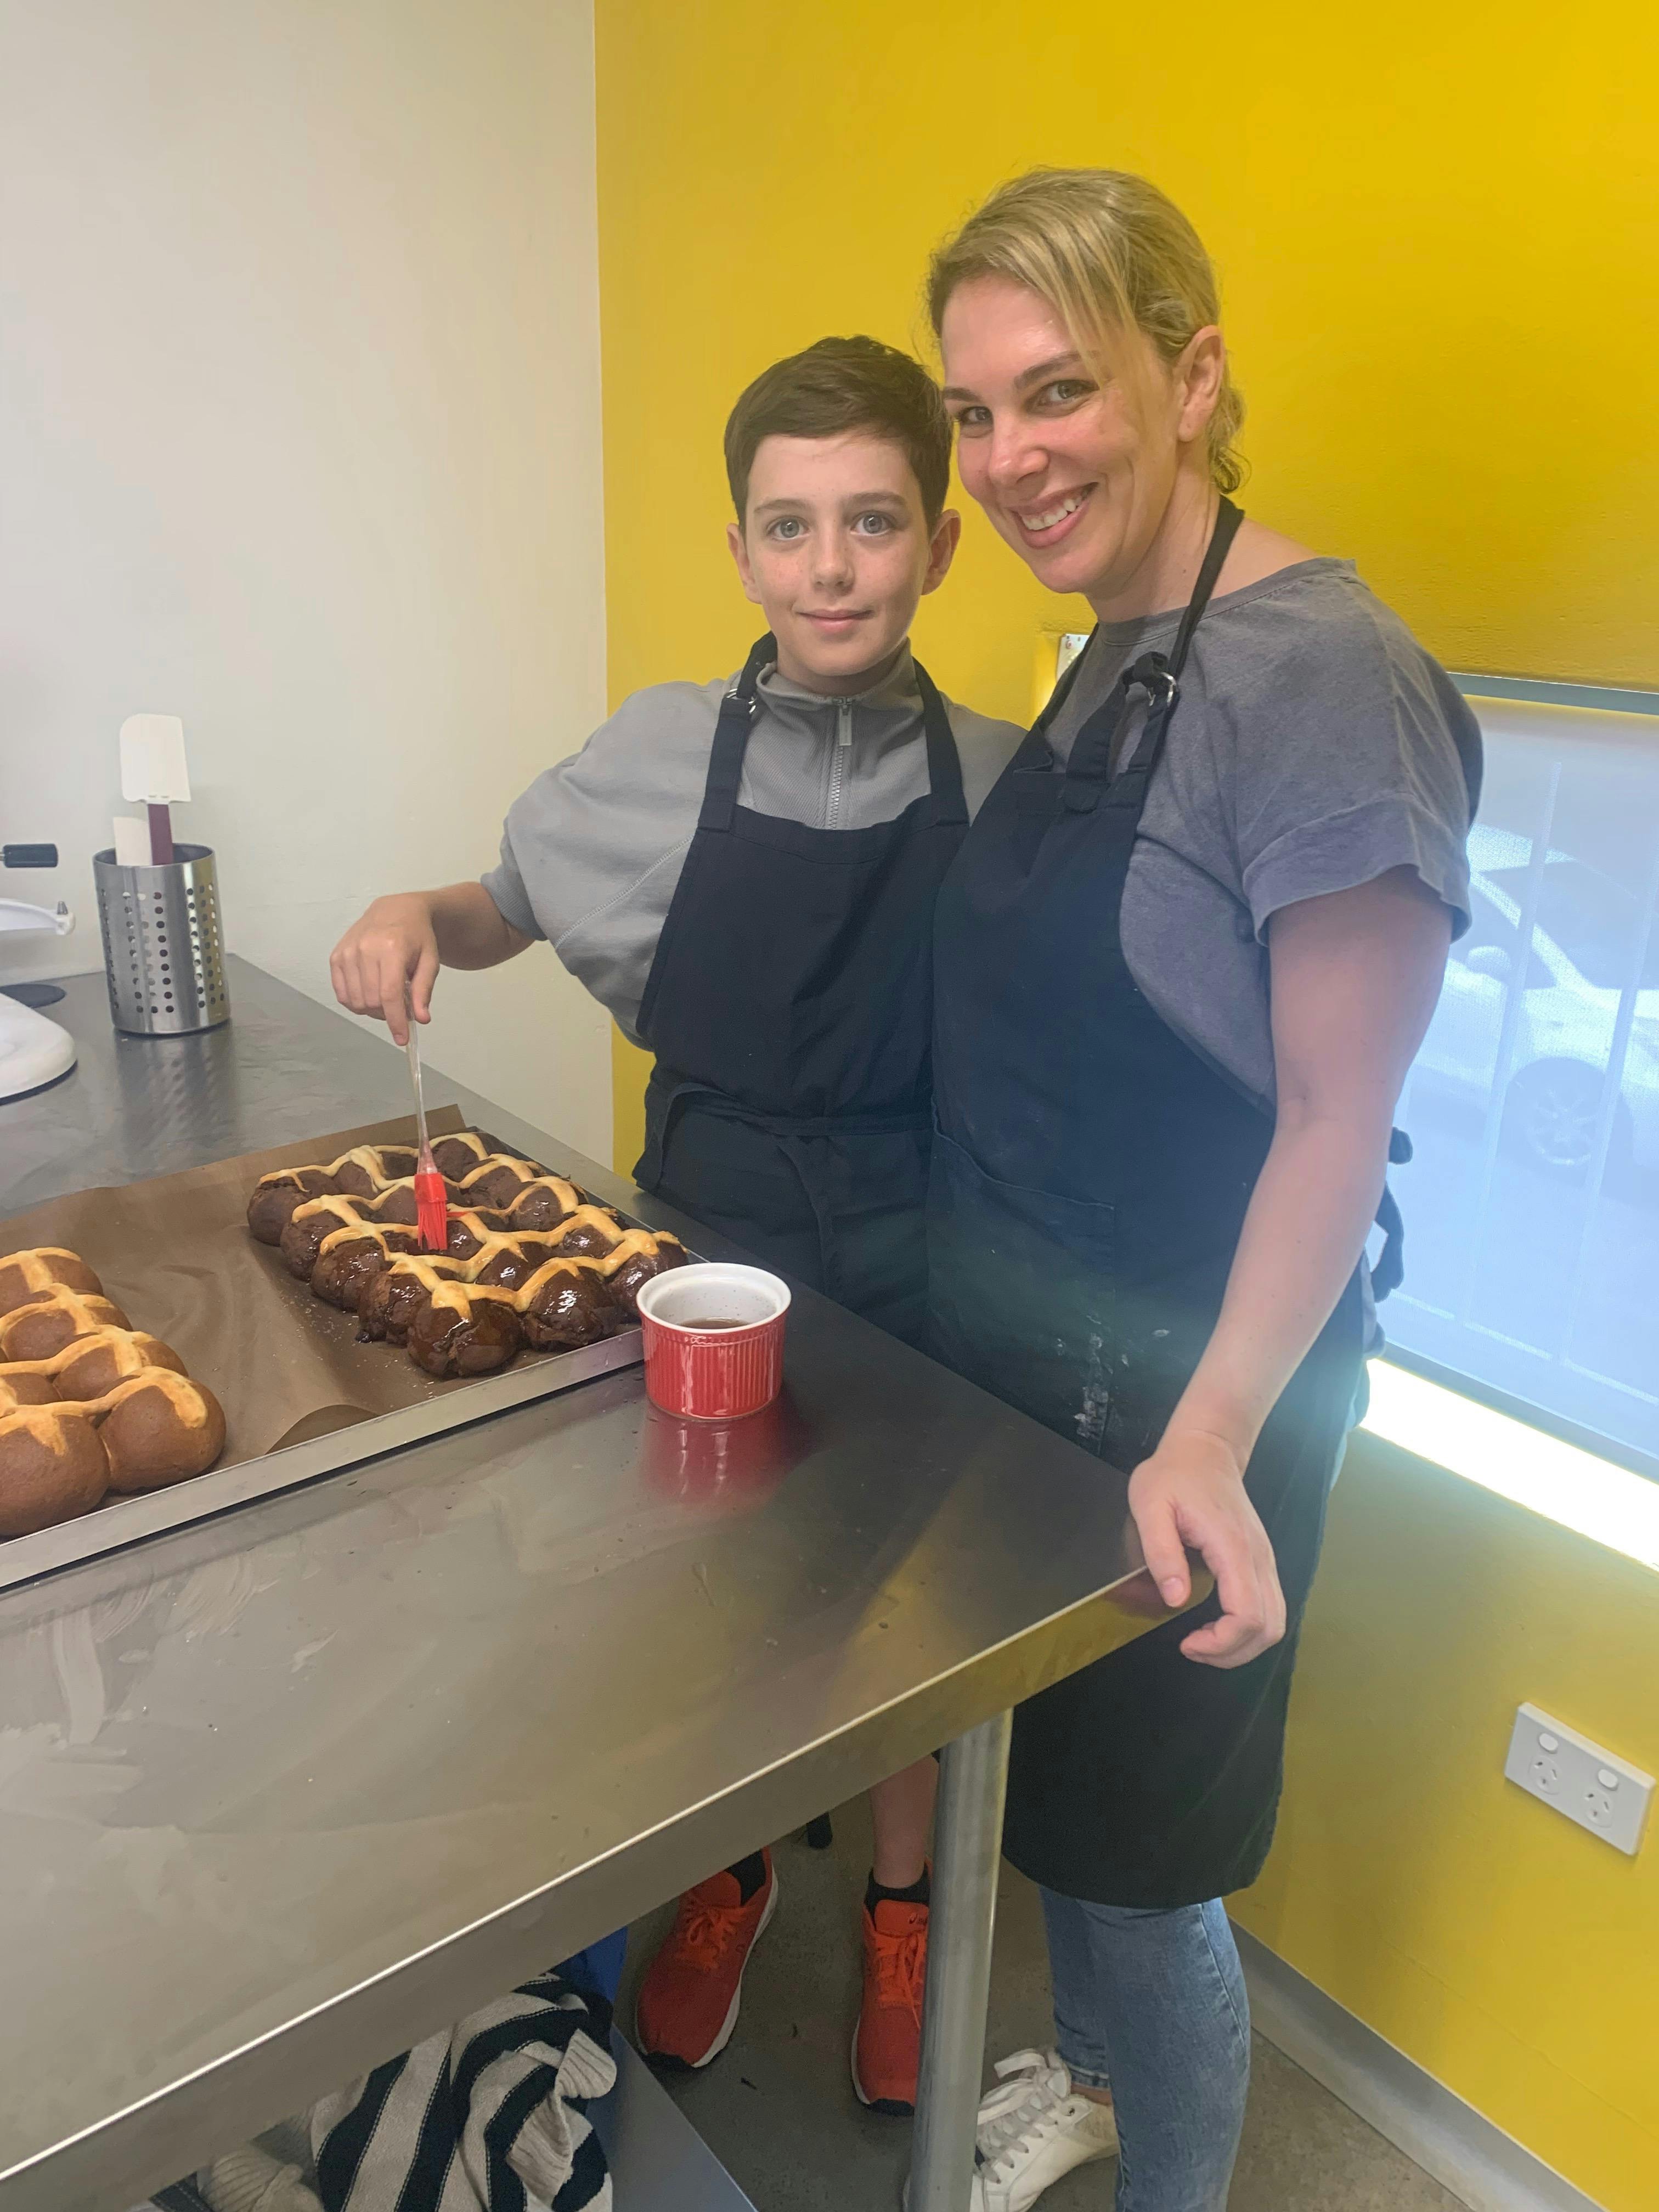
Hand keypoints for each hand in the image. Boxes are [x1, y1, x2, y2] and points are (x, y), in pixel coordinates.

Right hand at [330, 894, 438, 1044]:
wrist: (395, 910)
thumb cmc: (416, 937)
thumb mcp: (430, 961)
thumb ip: (424, 990)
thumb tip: (420, 1019)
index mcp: (391, 948)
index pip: (389, 994)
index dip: (395, 1021)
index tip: (402, 1039)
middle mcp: (364, 949)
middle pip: (372, 1001)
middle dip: (387, 1014)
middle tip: (401, 1006)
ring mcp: (346, 952)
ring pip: (355, 1001)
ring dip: (372, 1010)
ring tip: (386, 997)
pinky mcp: (336, 956)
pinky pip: (341, 994)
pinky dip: (355, 1002)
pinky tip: (369, 993)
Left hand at [1127, 1429, 1285, 1668]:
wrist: (1205, 1448)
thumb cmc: (1174, 1474)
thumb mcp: (1150, 1506)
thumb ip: (1162, 1552)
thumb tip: (1175, 1598)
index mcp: (1233, 1547)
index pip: (1247, 1616)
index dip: (1221, 1643)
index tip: (1187, 1642)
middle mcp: (1258, 1557)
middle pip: (1269, 1628)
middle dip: (1233, 1653)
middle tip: (1193, 1648)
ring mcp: (1264, 1559)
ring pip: (1275, 1621)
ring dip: (1243, 1645)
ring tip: (1205, 1643)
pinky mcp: (1261, 1560)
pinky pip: (1269, 1606)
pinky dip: (1248, 1628)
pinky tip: (1217, 1624)